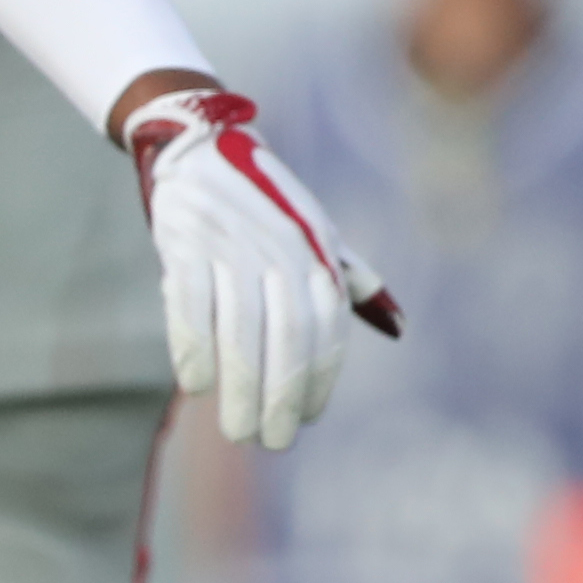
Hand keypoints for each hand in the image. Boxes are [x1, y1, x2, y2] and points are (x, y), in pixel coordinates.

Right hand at [121, 85, 397, 451]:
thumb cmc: (265, 199)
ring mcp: (230, 246)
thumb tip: (398, 327)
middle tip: (271, 442)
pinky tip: (197, 385)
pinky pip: (190, 303)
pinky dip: (193, 346)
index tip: (308, 419)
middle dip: (282, 395)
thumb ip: (352, 278)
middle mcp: (279, 250)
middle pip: (287, 335)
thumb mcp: (317, 230)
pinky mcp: (184, 243)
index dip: (319, 377)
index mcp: (314, 251)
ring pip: (240, 327)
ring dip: (240, 386)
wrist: (198, 141)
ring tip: (237, 432)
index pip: (325, 326)